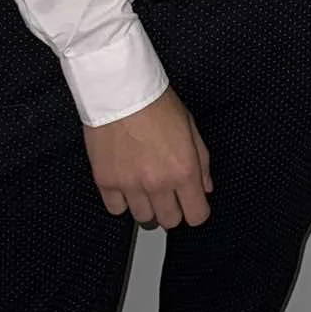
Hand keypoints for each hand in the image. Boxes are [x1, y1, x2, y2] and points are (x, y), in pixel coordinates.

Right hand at [83, 87, 212, 228]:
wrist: (120, 90)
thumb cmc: (156, 102)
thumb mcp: (190, 127)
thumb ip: (202, 162)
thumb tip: (205, 186)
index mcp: (183, 170)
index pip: (196, 215)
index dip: (196, 211)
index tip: (192, 204)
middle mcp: (158, 183)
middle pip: (169, 221)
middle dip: (172, 210)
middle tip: (168, 194)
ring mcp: (130, 185)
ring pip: (143, 218)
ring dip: (147, 206)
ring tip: (145, 186)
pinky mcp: (106, 181)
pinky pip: (116, 209)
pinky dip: (122, 201)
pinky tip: (126, 184)